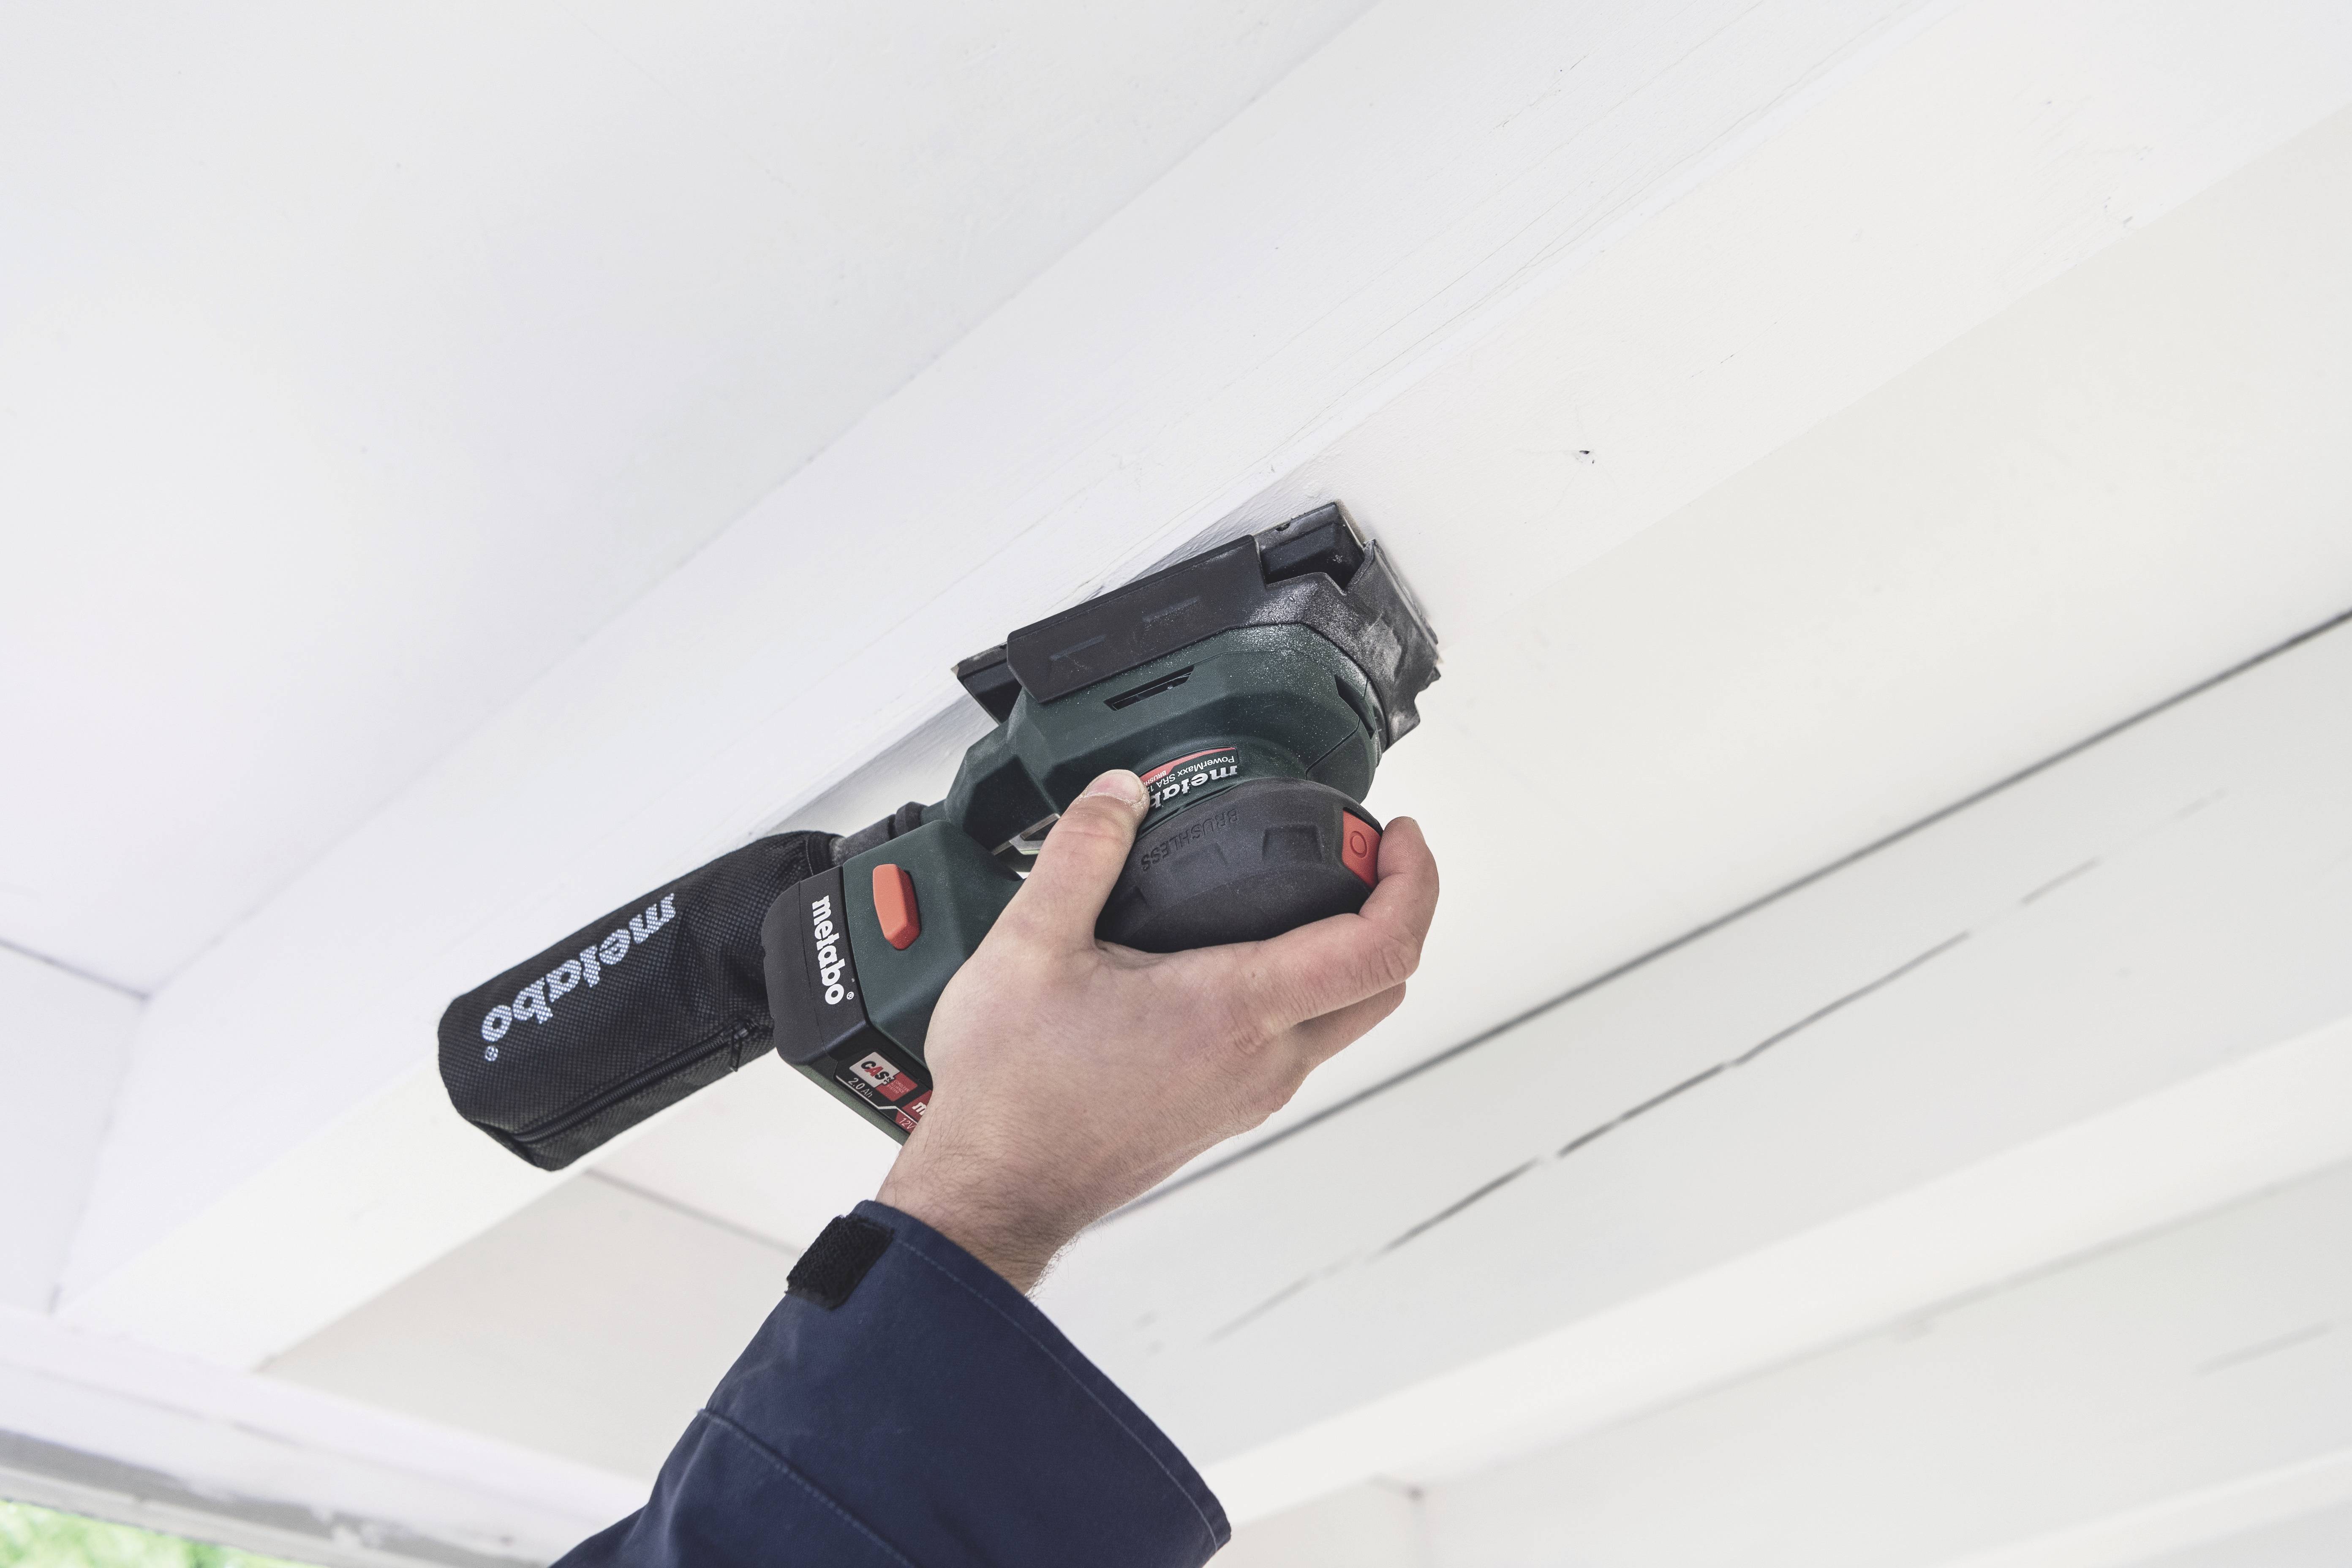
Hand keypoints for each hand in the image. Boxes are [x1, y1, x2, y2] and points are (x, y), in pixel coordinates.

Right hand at [876, 769, 1439, 1291]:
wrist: (993, 1189)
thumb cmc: (1012, 1093)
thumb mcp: (1028, 946)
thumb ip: (1082, 853)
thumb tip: (1121, 793)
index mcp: (1234, 1012)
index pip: (1380, 948)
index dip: (1413, 881)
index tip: (1400, 836)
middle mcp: (1262, 1061)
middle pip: (1382, 984)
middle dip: (1394, 907)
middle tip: (1357, 851)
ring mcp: (1250, 1092)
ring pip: (1342, 1017)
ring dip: (1349, 951)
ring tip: (1301, 889)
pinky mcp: (1225, 1107)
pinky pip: (1298, 1041)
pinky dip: (1304, 987)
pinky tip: (1242, 950)